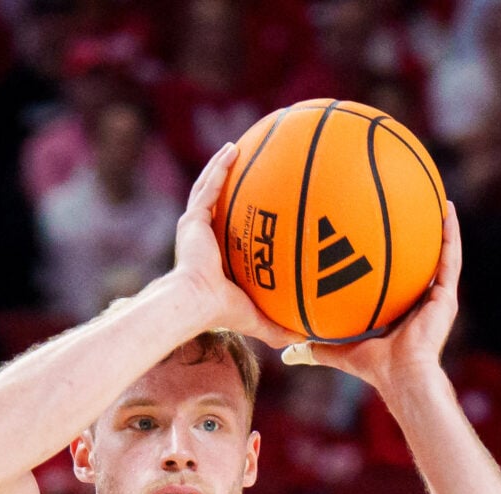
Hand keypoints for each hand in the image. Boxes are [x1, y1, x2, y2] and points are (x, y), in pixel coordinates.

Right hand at [171, 143, 305, 353]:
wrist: (197, 303)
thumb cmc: (221, 313)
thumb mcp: (258, 318)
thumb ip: (280, 326)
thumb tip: (308, 340)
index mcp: (216, 257)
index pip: (229, 231)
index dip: (241, 216)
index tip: (257, 203)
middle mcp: (204, 239)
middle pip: (217, 203)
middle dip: (229, 183)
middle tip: (248, 164)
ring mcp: (195, 227)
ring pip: (208, 189)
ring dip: (221, 167)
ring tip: (236, 148)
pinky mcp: (192, 220)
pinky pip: (207, 187)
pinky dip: (219, 167)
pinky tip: (233, 150)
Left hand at [289, 201, 462, 398]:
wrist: (401, 375)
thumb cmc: (373, 367)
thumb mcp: (338, 350)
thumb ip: (314, 347)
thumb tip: (285, 351)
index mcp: (400, 310)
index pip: (397, 278)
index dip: (393, 258)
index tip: (383, 234)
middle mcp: (421, 300)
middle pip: (420, 261)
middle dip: (418, 235)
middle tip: (412, 206)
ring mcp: (437, 298)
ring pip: (441, 254)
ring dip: (441, 226)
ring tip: (438, 197)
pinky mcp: (446, 296)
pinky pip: (450, 258)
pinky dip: (450, 234)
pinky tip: (447, 210)